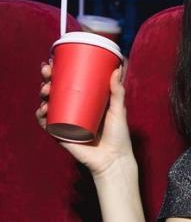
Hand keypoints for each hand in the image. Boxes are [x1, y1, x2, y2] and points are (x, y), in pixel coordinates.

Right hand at [35, 59, 135, 175]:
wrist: (113, 159)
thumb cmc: (118, 135)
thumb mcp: (119, 110)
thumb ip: (118, 92)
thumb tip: (117, 68)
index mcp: (84, 102)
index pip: (67, 84)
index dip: (57, 73)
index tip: (52, 62)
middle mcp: (72, 110)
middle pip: (55, 92)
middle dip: (46, 80)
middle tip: (46, 72)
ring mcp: (65, 122)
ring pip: (48, 105)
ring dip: (43, 95)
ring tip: (46, 91)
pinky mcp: (61, 135)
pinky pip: (47, 124)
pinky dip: (42, 117)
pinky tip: (43, 110)